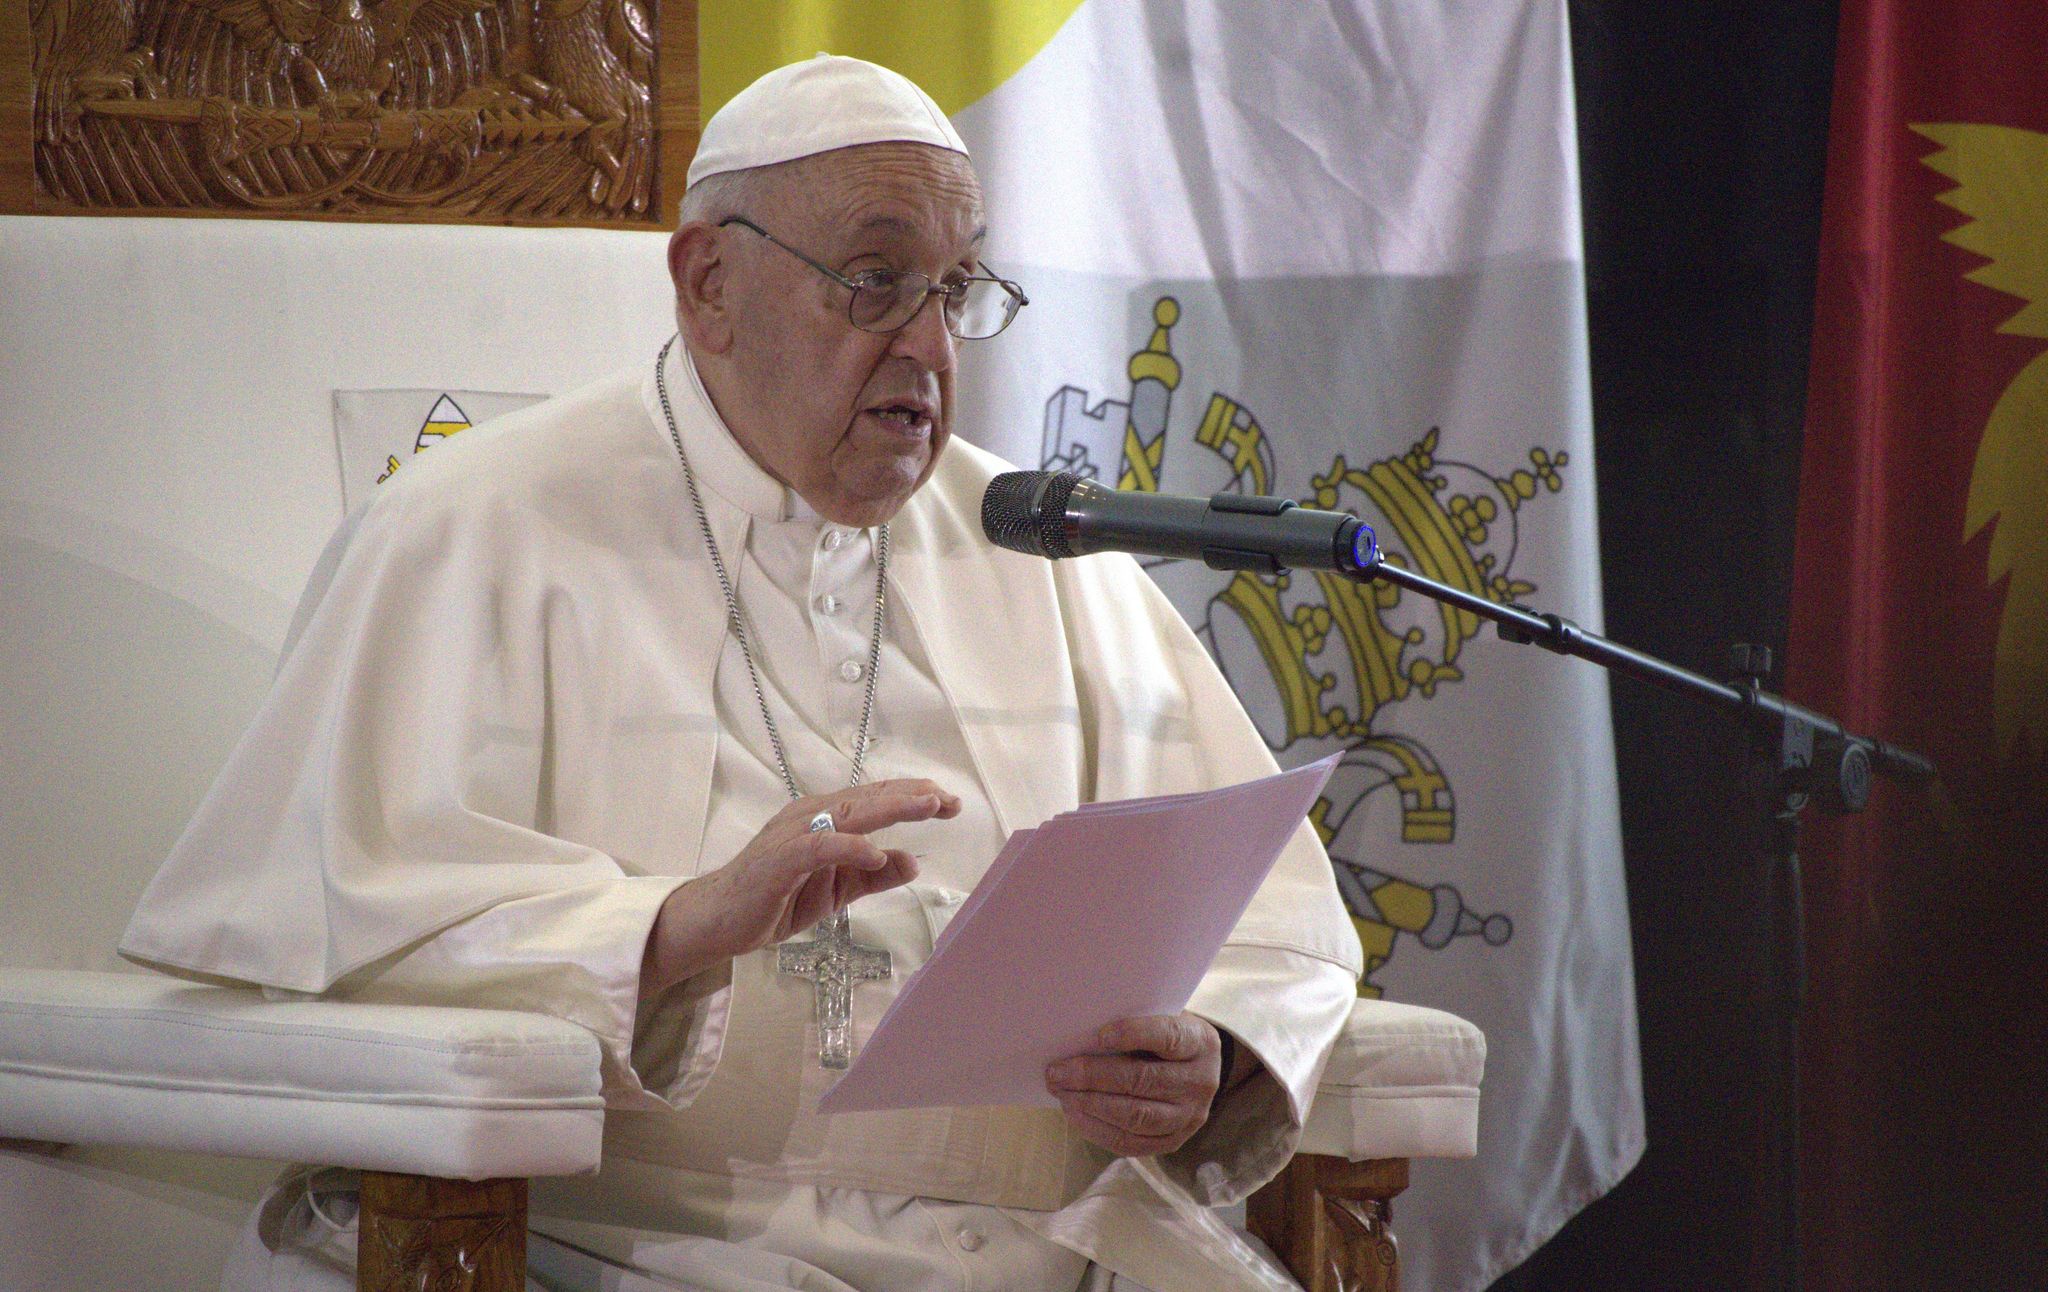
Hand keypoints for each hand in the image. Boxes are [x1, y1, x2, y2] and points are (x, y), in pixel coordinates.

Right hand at [642, 779, 958, 992]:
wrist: (717, 919)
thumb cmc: (775, 900)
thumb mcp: (836, 891)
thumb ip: (872, 877)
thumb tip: (912, 862)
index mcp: (825, 820)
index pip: (876, 800)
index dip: (914, 797)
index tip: (950, 803)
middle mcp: (811, 817)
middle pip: (869, 799)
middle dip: (913, 797)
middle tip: (949, 801)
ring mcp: (794, 835)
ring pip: (849, 813)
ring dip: (890, 807)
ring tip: (927, 807)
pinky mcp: (780, 859)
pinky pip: (818, 847)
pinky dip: (848, 846)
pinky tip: (875, 852)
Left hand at [1044, 1013, 1222, 1157]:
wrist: (1194, 1070)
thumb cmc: (1163, 1036)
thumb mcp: (1161, 1018)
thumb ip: (1133, 1021)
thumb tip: (1079, 1035)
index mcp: (1200, 1042)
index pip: (1168, 1037)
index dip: (1134, 1034)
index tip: (1099, 1035)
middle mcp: (1201, 1082)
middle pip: (1144, 1080)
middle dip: (1094, 1077)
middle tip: (1057, 1072)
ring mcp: (1190, 1117)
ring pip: (1136, 1116)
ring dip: (1091, 1105)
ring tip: (1062, 1093)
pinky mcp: (1173, 1142)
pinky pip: (1130, 1142)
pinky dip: (1096, 1129)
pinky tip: (1074, 1114)